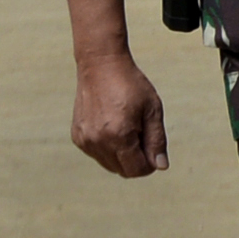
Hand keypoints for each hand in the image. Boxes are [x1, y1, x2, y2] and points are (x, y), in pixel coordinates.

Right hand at [71, 53, 166, 176]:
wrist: (101, 66)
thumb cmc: (131, 86)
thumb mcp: (153, 110)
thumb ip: (157, 141)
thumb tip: (160, 166)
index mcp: (118, 136)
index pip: (136, 170)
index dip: (150, 165)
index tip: (154, 149)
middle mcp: (97, 141)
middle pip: (123, 170)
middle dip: (137, 160)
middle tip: (143, 134)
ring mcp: (84, 140)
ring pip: (109, 164)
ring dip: (123, 155)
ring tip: (128, 127)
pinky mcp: (77, 136)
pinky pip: (98, 154)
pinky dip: (109, 147)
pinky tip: (114, 126)